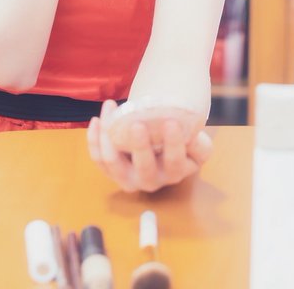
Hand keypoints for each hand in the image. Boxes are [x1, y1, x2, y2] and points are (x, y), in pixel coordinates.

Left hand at [87, 99, 211, 192]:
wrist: (162, 151)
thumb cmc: (181, 145)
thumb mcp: (198, 146)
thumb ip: (200, 144)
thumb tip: (191, 135)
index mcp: (174, 173)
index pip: (175, 162)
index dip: (173, 144)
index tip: (171, 122)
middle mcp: (150, 181)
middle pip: (144, 168)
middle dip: (140, 147)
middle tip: (137, 124)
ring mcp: (127, 178)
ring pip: (114, 163)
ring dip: (109, 138)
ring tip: (110, 112)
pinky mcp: (111, 171)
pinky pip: (98, 158)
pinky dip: (94, 140)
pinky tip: (97, 120)